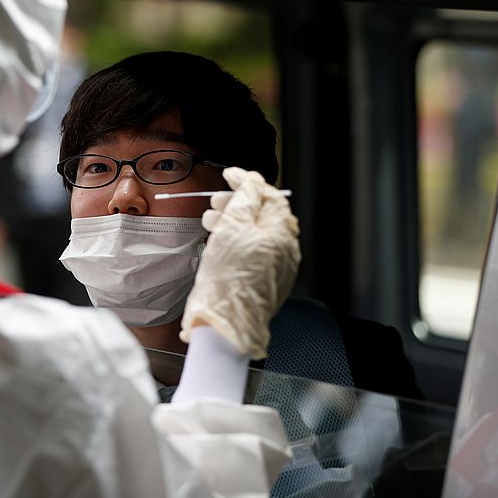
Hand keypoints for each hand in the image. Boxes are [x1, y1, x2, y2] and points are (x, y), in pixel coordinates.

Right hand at [179, 167, 300, 358]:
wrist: (226, 321)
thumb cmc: (230, 277)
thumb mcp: (233, 225)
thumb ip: (245, 197)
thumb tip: (249, 179)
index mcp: (283, 232)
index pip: (269, 195)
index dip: (247, 182)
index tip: (229, 176)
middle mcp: (286, 249)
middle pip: (262, 214)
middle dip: (236, 204)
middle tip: (216, 203)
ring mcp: (277, 266)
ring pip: (255, 233)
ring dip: (232, 223)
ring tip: (211, 224)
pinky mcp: (265, 280)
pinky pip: (252, 252)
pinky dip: (236, 242)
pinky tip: (219, 243)